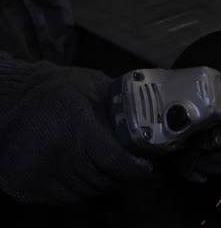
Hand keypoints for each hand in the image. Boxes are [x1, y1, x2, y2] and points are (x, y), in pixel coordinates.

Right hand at [0, 58, 152, 202]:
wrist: (9, 102)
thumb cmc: (54, 92)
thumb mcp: (88, 86)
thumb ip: (116, 100)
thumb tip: (145, 110)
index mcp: (78, 129)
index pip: (115, 161)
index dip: (135, 169)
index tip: (145, 168)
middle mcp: (61, 155)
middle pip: (104, 179)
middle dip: (122, 175)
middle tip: (129, 166)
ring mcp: (44, 174)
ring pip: (89, 191)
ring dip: (103, 182)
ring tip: (108, 168)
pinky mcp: (31, 187)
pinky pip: (69, 197)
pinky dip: (82, 188)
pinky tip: (85, 171)